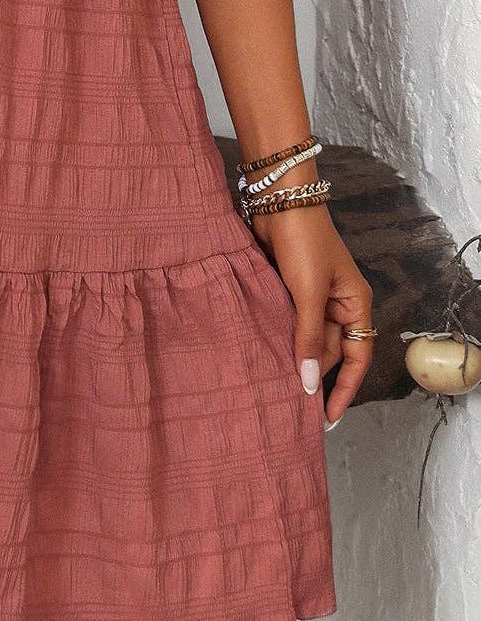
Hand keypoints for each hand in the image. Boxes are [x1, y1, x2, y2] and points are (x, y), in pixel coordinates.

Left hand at [251, 203, 373, 426]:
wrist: (279, 203)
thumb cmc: (304, 243)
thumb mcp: (309, 294)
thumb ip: (308, 338)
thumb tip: (307, 383)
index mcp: (354, 305)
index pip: (356, 358)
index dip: (343, 389)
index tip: (328, 417)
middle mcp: (337, 304)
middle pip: (327, 351)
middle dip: (311, 374)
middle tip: (290, 406)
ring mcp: (312, 296)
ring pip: (305, 337)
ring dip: (293, 356)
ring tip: (274, 387)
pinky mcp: (289, 288)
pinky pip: (288, 322)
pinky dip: (279, 338)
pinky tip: (264, 355)